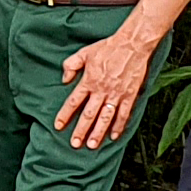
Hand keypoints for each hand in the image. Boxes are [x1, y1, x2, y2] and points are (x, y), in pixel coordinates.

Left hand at [52, 25, 159, 149]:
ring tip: (91, 145)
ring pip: (105, 118)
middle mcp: (101, 90)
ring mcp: (116, 94)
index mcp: (89, 81)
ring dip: (98, 133)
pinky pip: (124, 114)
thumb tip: (64, 80)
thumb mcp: (84, 53)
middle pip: (89, 114)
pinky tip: (114, 137)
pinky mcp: (130, 95)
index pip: (74, 101)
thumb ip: (71, 65)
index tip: (58, 126)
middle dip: (81, 130)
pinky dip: (119, 126)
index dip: (65, 115)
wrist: (132, 44)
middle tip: (75, 144)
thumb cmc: (108, 48)